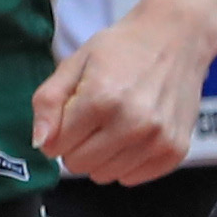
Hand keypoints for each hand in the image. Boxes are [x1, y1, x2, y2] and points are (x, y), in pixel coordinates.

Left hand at [32, 7, 208, 182]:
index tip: (72, 114)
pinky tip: (134, 134)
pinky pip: (131, 178)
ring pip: (103, 176)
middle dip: (76, 146)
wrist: (176, 38)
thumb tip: (40, 143)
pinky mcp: (174, 151)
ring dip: (102, 156)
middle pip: (78, 165)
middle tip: (93, 119)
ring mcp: (157, 140)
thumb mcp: (75, 62)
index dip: (57, 131)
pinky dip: (126, 162)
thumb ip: (48, 102)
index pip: (55, 146)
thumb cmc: (123, 49)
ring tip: (115, 124)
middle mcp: (132, 123)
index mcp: (101, 99)